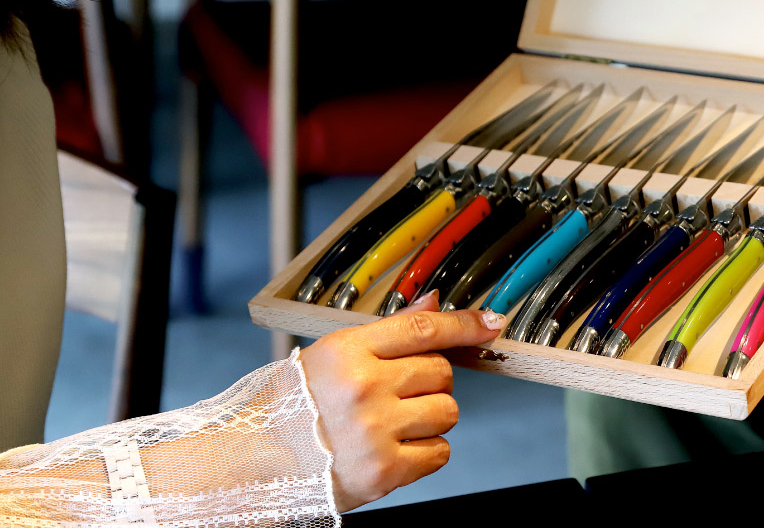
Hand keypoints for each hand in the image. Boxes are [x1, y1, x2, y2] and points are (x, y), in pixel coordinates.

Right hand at [299, 292, 504, 510]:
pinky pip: (440, 451)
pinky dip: (426, 450)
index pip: (423, 329)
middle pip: (442, 371)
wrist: (263, 464)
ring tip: (393, 421)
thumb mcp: (336, 354)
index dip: (465, 323)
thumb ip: (391, 329)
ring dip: (431, 416)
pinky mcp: (385, 470)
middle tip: (397, 392)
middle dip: (430, 381)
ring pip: (448, 411)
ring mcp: (375, 430)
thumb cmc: (299, 405)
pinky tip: (395, 446)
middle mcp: (363, 388)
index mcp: (349, 352)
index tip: (491, 322)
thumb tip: (435, 302)